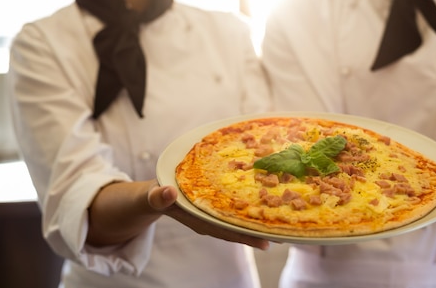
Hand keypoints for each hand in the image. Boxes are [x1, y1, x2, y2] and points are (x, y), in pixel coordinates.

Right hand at [147, 181, 269, 249]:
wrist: (151, 195)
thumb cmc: (150, 196)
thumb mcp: (150, 197)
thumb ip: (158, 197)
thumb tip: (168, 193)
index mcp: (196, 218)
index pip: (224, 231)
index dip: (245, 236)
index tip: (266, 242)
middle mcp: (208, 218)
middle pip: (236, 227)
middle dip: (259, 230)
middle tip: (285, 233)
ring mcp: (211, 212)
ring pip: (237, 218)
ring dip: (256, 219)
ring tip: (281, 220)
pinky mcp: (213, 203)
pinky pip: (233, 206)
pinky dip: (247, 205)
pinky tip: (263, 202)